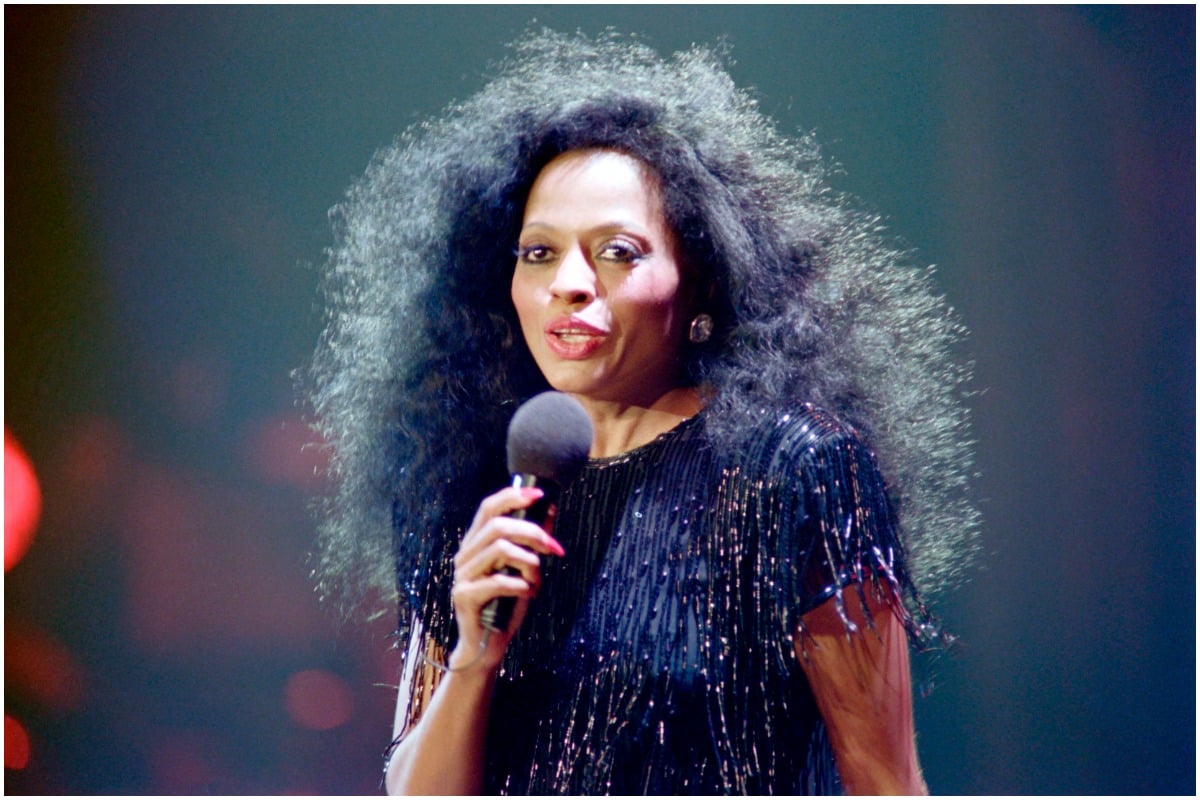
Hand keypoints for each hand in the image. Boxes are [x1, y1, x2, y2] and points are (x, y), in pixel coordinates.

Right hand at [449, 485, 565, 671]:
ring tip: (536, 579)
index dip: (513, 495)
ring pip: (500, 549)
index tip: (540, 494)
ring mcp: (462, 575)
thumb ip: (532, 542)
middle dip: (533, 532)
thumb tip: (551, 510)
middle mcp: (465, 555)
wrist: (487, 645)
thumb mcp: (524, 569)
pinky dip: (521, 585)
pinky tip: (528, 594)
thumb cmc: (506, 605)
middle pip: (498, 525)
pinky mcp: (464, 596)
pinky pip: (498, 580)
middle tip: (553, 548)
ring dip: (528, 561)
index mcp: (476, 544)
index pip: (489, 507)